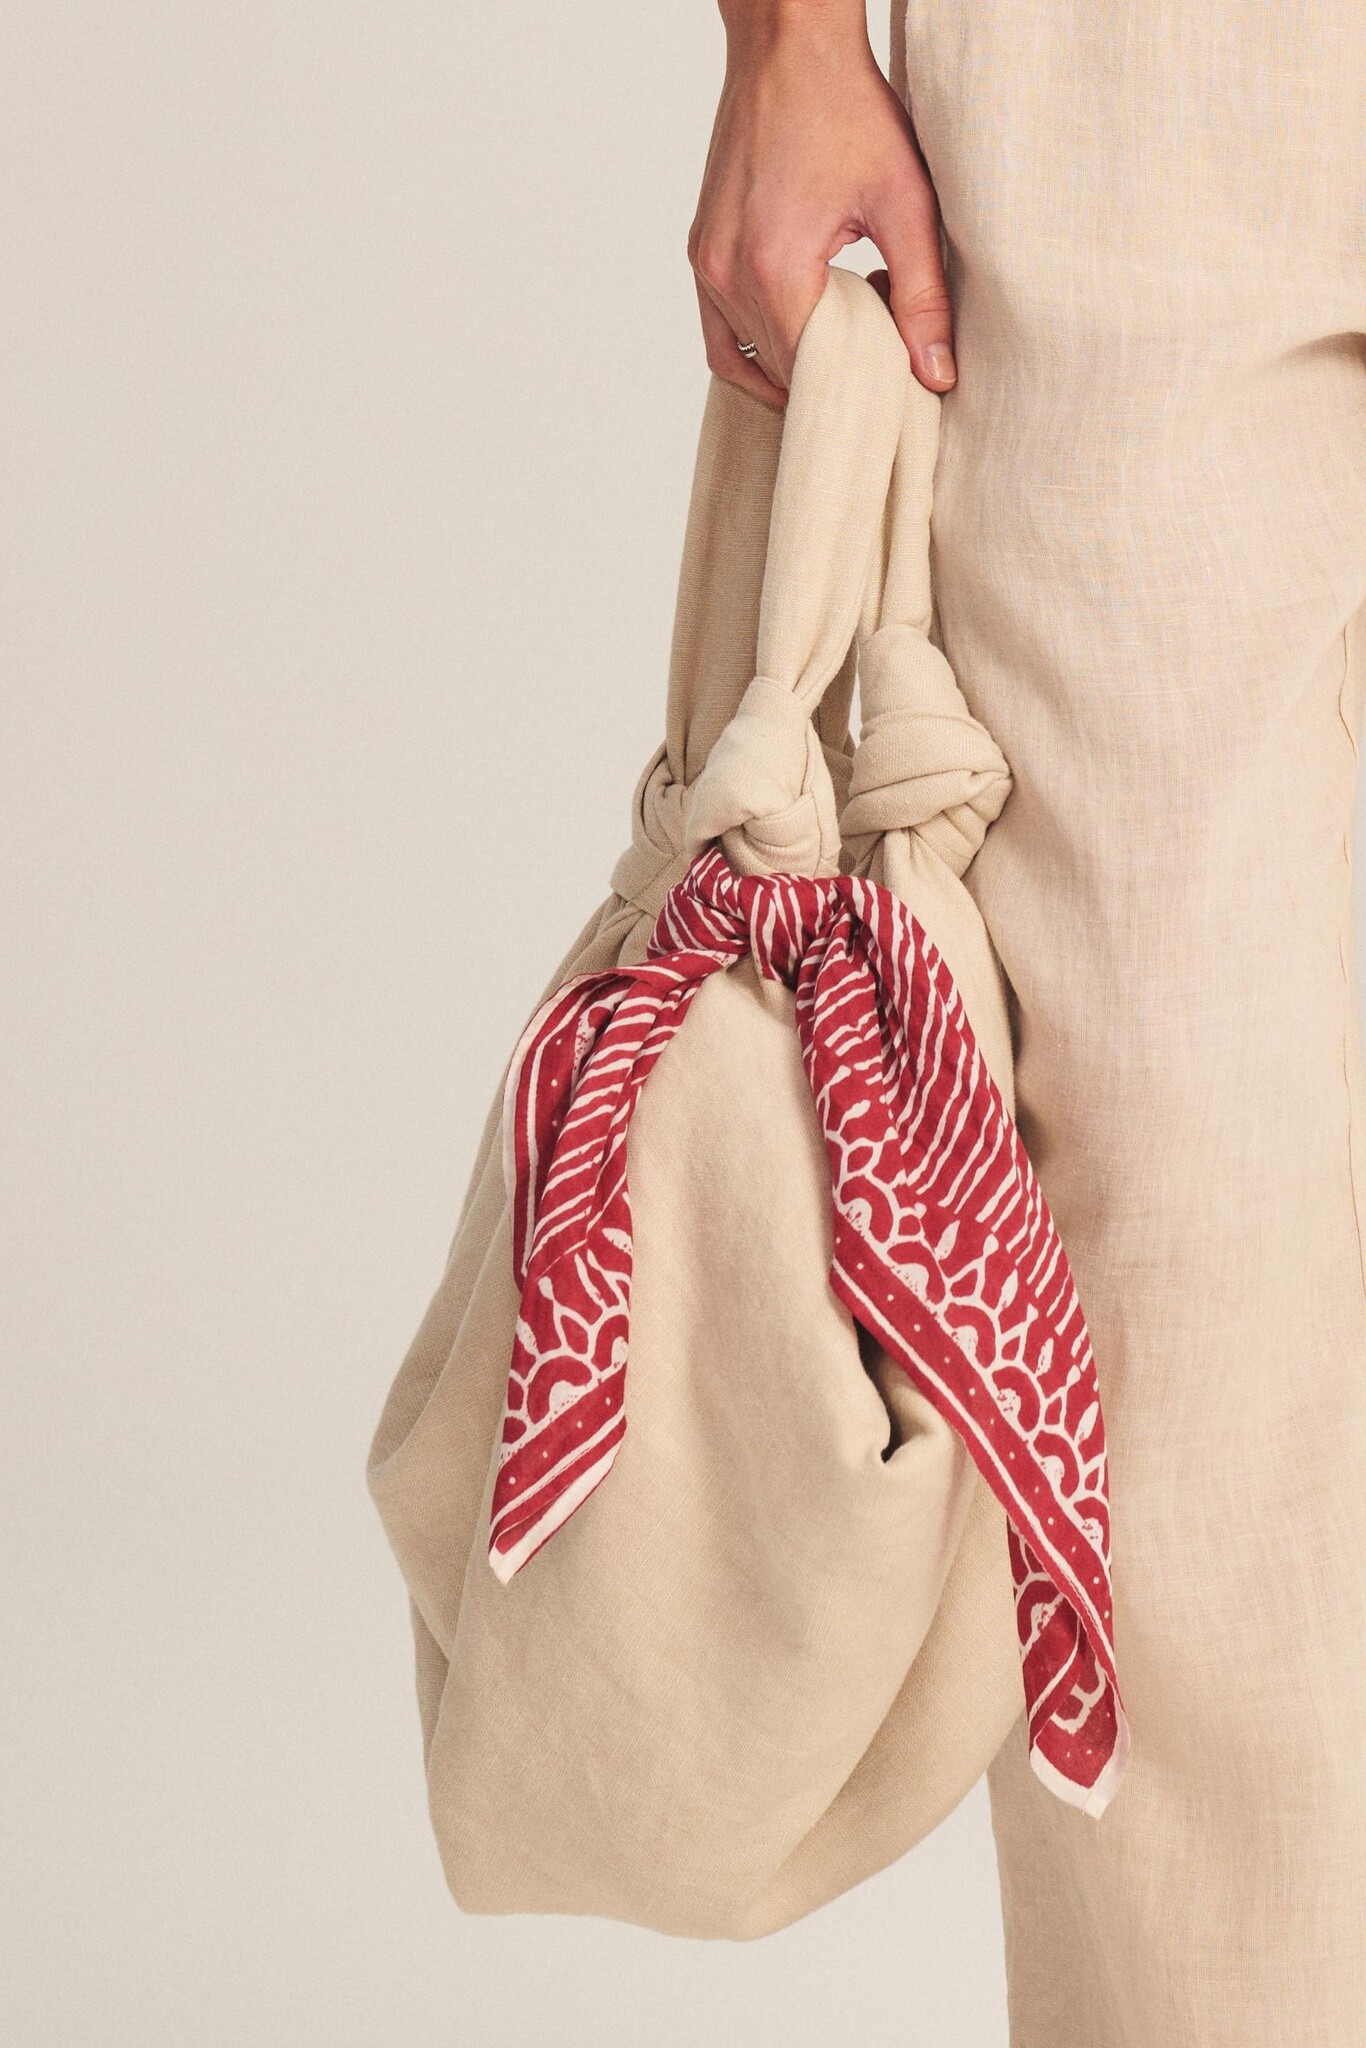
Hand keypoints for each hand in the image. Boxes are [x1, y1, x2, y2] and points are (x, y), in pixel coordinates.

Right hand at [688, 0, 953, 408]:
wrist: (788, 44)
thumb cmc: (846, 107)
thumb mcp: (904, 203)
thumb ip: (922, 297)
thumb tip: (936, 375)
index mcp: (772, 267)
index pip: (810, 375)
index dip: (856, 389)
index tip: (895, 384)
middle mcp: (725, 274)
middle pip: (779, 372)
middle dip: (832, 375)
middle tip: (882, 344)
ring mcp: (706, 265)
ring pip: (746, 359)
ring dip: (797, 361)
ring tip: (848, 326)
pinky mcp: (701, 252)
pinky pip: (720, 333)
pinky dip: (758, 348)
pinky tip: (803, 330)